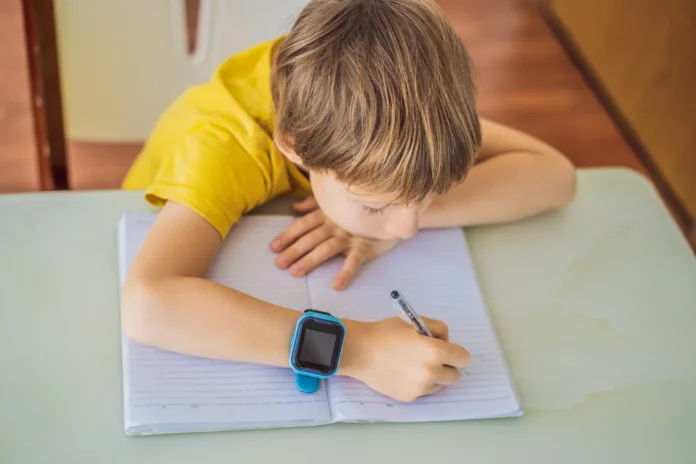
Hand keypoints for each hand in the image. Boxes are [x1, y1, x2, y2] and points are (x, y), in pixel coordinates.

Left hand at [270, 197, 399, 289]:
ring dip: (310, 260)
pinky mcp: (365, 246)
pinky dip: (346, 272)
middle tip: (279, 263)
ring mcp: (351, 235)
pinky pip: (354, 260)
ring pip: (327, 248)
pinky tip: (336, 285)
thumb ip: (315, 206)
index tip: (273, 247)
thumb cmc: (360, 213)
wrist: (392, 213)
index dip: (288, 235)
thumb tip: (295, 207)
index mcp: (328, 214)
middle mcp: (336, 223)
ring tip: (296, 272)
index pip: (303, 225)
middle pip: (311, 237)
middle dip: (294, 250)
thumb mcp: (337, 205)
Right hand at [343, 316, 470, 401]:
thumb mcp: (413, 322)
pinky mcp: (409, 397)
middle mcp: (431, 372)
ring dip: (435, 376)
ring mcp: (420, 387)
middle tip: (432, 357)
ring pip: (440, 385)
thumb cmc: (385, 333)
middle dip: (447, 366)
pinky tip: (404, 372)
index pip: (463, 358)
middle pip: (455, 376)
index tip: (447, 349)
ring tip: (415, 365)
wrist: (360, 351)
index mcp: (434, 351)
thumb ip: (436, 329)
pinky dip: (420, 383)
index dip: (456, 352)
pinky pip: (424, 391)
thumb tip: (445, 341)